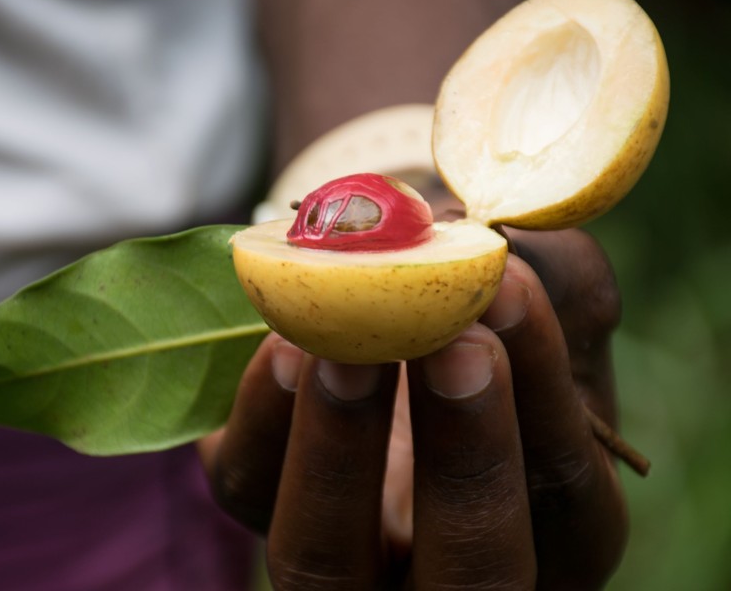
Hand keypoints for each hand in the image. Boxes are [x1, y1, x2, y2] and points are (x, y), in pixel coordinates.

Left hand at [199, 228, 626, 589]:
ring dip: (339, 450)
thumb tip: (534, 256)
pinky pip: (248, 484)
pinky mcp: (256, 496)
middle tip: (452, 346)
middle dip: (466, 461)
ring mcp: (339, 549)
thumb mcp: (541, 296)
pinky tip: (287, 343)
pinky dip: (265, 414)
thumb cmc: (480, 309)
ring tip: (347, 348)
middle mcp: (441, 564)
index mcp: (544, 525)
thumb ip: (562, 275)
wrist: (385, 300)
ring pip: (326, 561)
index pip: (567, 500)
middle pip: (468, 577)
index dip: (544, 403)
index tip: (512, 292)